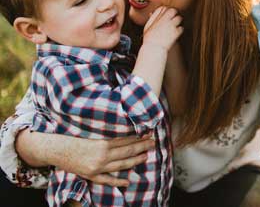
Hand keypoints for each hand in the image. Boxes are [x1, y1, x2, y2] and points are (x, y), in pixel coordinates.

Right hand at [19, 130, 154, 186]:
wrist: (56, 149)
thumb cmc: (74, 137)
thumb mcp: (92, 131)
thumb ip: (107, 132)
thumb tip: (123, 127)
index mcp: (103, 143)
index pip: (126, 140)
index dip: (138, 137)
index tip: (148, 133)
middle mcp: (102, 156)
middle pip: (127, 151)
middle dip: (141, 146)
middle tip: (153, 142)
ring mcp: (97, 167)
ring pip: (121, 165)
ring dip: (135, 160)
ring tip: (146, 156)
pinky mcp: (91, 175)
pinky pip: (107, 180)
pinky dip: (117, 182)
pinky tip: (127, 181)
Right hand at [143, 7, 182, 51]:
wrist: (154, 48)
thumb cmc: (149, 39)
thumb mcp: (147, 27)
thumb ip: (151, 19)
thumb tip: (152, 13)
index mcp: (158, 18)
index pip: (163, 8)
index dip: (165, 10)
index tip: (165, 14)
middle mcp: (165, 21)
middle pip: (173, 10)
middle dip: (174, 13)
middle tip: (172, 18)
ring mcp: (171, 26)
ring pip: (179, 18)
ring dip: (178, 21)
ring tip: (175, 25)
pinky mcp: (176, 32)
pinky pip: (181, 27)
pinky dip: (180, 29)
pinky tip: (176, 32)